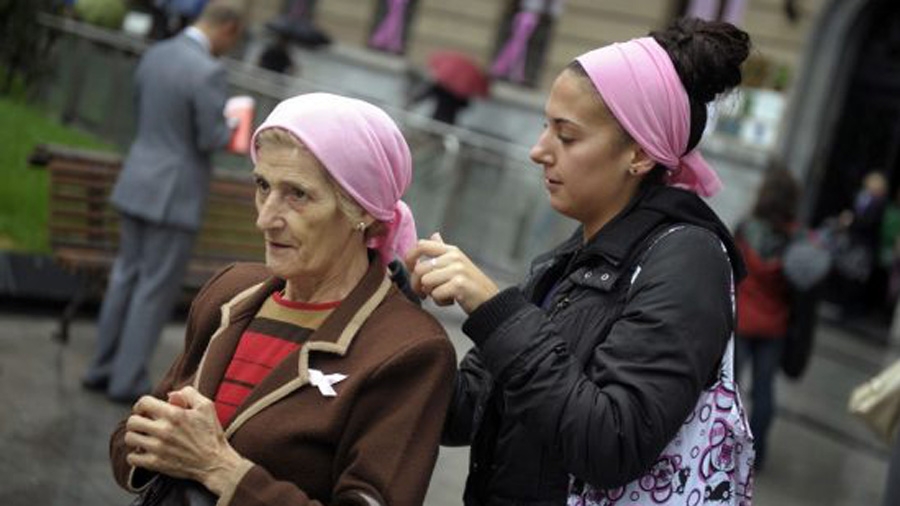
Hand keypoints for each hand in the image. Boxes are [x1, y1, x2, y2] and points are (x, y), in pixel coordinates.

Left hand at [123, 387, 245, 495]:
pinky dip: (135, 455)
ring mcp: (158, 448)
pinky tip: (144, 452)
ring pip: (130, 438)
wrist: (215, 462)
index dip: (141, 404)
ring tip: (143, 438)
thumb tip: (170, 395)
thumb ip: (189, 394)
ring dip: (135, 436)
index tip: (144, 410)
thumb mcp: (206, 407)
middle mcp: (164, 430)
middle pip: (133, 421)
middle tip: (143, 424)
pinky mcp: (156, 463)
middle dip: (136, 420)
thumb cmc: (211, 433)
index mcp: (174, 414)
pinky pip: (132, 458)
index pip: (144, 402)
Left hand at [405, 233, 498, 313]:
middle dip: (416, 284)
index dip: (409, 258)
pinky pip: (435, 294)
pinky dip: (439, 301)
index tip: (410, 270)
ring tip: (443, 295)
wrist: (490, 301)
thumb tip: (434, 235)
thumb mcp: (457, 263)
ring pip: (426, 282)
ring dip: (430, 294)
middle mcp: (454, 257)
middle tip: (424, 293)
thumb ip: (443, 250)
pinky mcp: (459, 285)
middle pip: (419, 268)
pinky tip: (450, 300)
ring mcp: (457, 270)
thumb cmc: (470, 284)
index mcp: (451, 250)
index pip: (421, 245)